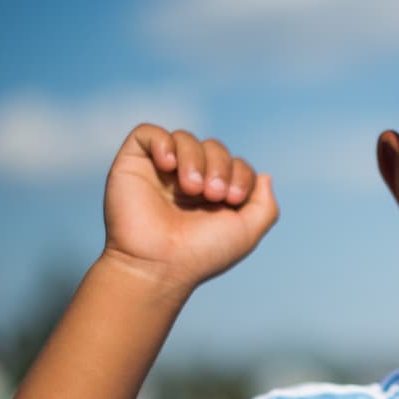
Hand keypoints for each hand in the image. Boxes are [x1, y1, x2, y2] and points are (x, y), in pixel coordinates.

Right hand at [101, 124, 278, 290]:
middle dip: (221, 166)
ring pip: (185, 138)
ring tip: (192, 188)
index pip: (236, 164)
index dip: (241, 174)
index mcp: (213, 195)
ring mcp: (160, 172)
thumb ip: (265, 206)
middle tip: (213, 194)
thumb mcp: (246, 232)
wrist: (158, 265)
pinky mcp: (133, 164)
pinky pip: (148, 133)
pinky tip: (168, 165)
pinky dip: (163, 142)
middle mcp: (186, 180)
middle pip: (214, 147)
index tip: (232, 199)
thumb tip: (265, 175)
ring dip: (195, 158)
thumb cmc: (201, 254)